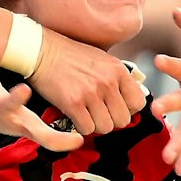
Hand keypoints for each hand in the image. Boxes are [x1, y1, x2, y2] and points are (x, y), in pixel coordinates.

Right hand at [28, 29, 145, 136]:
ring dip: (95, 124)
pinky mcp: (73, 103)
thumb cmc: (71, 56)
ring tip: (86, 113)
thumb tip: (132, 99)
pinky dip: (81, 126)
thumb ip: (119, 78)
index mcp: (118, 70)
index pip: (139, 103)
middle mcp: (108, 82)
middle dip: (111, 120)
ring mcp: (91, 93)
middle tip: (98, 113)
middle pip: (123, 120)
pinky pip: (87, 129)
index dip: (128, 109)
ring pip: (105, 127)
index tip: (116, 107)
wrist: (42, 51)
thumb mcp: (102, 60)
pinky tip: (75, 115)